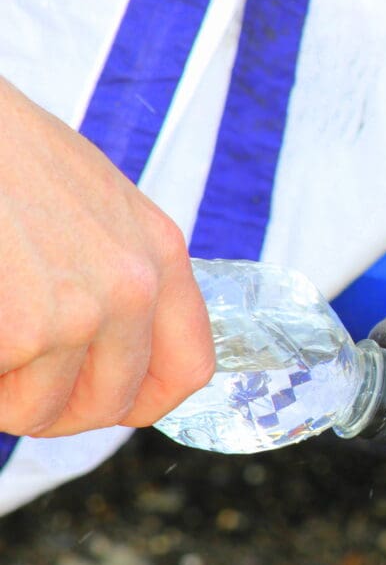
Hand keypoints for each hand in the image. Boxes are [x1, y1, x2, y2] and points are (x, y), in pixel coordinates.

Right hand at [0, 77, 214, 436]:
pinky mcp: (17, 330)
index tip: (110, 402)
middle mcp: (132, 288)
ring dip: (3, 389)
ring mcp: (77, 313)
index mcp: (160, 254)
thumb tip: (111, 350)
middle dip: (56, 404)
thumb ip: (120, 273)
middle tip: (15, 375)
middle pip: (109, 403)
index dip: (144, 399)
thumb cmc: (10, 155)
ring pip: (39, 409)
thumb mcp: (99, 206)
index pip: (188, 368)